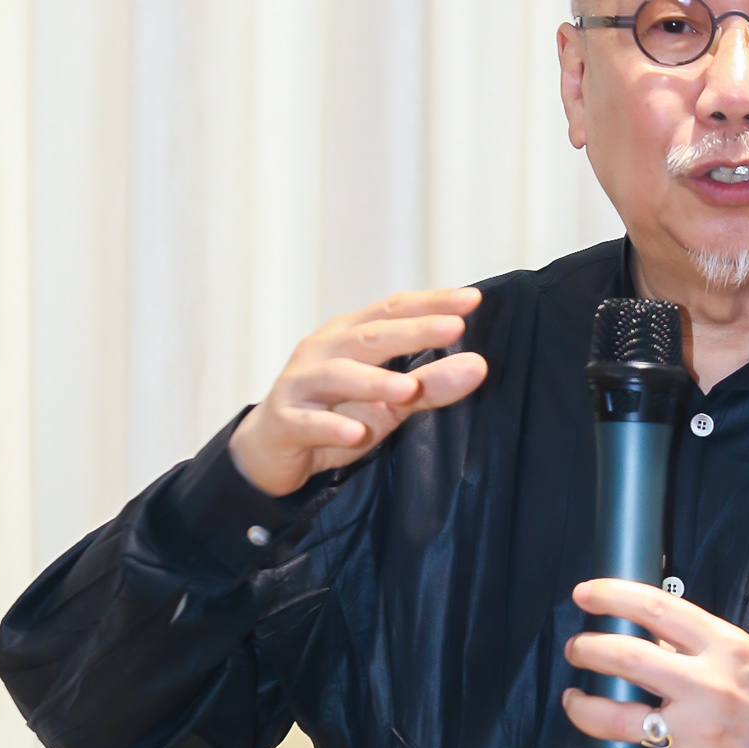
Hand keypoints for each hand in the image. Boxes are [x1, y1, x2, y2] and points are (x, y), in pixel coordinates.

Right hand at [229, 288, 486, 496]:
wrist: (270, 449)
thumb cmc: (335, 413)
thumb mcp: (388, 403)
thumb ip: (430, 385)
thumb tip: (478, 366)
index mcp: (350, 336)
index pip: (393, 310)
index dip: (431, 302)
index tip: (471, 299)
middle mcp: (323, 351)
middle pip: (369, 336)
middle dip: (412, 332)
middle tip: (453, 328)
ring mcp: (300, 384)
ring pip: (336, 375)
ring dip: (373, 381)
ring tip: (408, 389)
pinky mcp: (284, 421)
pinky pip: (308, 422)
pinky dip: (331, 426)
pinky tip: (356, 433)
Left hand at [562, 579, 748, 747]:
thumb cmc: (747, 678)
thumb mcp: (727, 641)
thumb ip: (680, 635)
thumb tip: (622, 624)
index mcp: (718, 644)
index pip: (656, 609)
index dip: (612, 597)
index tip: (584, 594)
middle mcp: (706, 685)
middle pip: (629, 660)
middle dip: (588, 651)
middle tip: (576, 649)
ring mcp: (697, 731)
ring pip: (620, 720)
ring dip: (582, 709)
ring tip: (574, 700)